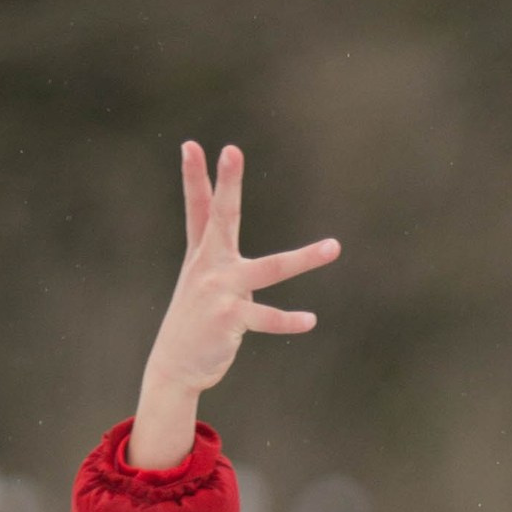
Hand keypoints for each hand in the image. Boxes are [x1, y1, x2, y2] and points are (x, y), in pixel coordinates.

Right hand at [127, 142, 340, 469]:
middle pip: (222, 216)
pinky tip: (310, 320)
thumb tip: (213, 224)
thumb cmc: (194, 320)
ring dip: (306, 258)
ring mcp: (221, 291)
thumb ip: (210, 249)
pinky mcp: (231, 318)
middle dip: (227, 183)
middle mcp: (209, 266)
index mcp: (203, 255)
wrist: (176, 366)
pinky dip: (289, 321)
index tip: (190, 145)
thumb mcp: (198, 279)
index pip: (199, 209)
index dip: (195, 176)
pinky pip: (268, 318)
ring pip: (271, 268)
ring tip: (335, 247)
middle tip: (231, 150)